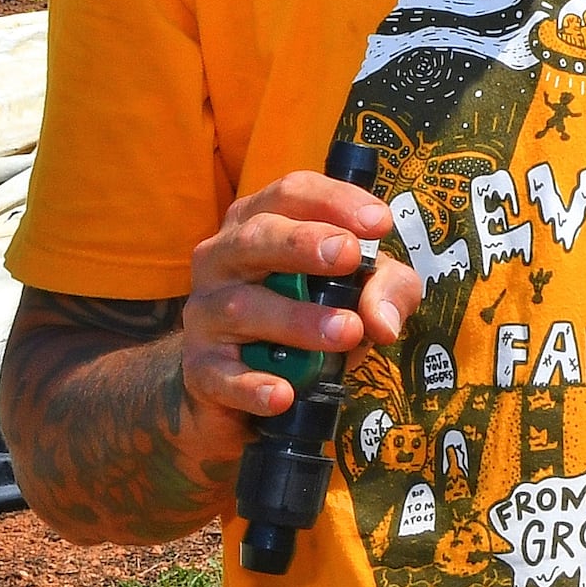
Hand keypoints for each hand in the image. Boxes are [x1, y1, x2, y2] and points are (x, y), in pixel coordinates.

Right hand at [182, 170, 426, 435]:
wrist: (235, 387)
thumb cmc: (305, 318)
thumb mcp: (358, 295)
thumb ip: (385, 291)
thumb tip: (382, 320)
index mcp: (259, 223)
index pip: (291, 194)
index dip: (335, 202)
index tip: (379, 223)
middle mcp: (223, 259)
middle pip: (256, 237)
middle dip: (303, 244)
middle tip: (348, 255)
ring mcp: (205, 312)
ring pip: (242, 307)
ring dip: (298, 319)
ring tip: (348, 332)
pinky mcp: (200, 368)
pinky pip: (221, 374)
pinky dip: (252, 384)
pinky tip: (283, 393)